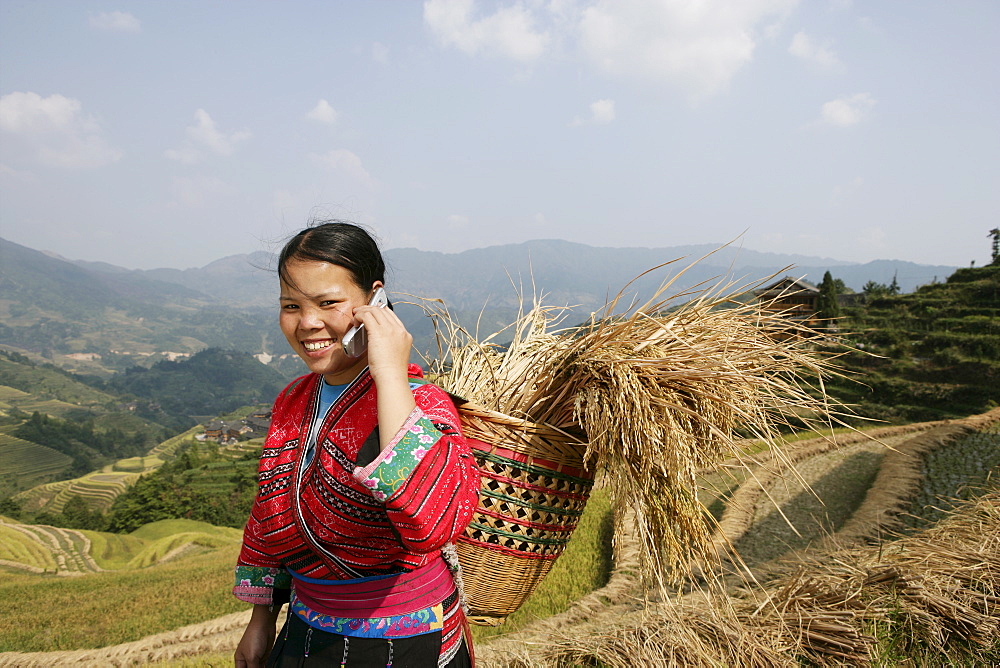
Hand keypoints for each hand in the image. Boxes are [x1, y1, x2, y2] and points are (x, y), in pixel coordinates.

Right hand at [234, 605, 278, 667]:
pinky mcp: (265, 656)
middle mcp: (247, 660)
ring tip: (265, 667)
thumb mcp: (252, 657)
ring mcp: (257, 658)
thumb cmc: (254, 638)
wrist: (265, 624)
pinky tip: (270, 667)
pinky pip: (265, 666)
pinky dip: (267, 667)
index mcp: (240, 661)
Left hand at [352, 304, 416, 450]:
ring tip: (356, 316)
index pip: (392, 316)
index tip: (371, 314)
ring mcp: (390, 330)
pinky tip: (355, 320)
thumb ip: (390, 345)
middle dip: (370, 309)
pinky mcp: (378, 332)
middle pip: (383, 310)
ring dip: (363, 311)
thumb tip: (378, 342)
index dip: (380, 312)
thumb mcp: (395, 355)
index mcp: (405, 335)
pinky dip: (359, 315)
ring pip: (374, 310)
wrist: (392, 378)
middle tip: (360, 312)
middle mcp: (399, 330)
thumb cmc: (391, 373)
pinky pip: (367, 315)